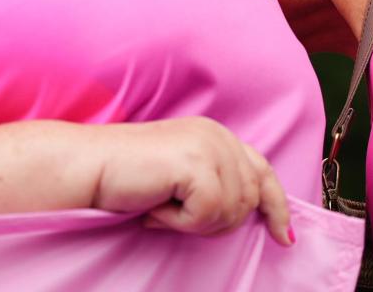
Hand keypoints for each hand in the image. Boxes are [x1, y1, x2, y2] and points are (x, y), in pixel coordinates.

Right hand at [81, 117, 292, 245]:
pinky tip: (155, 207)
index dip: (276, 207)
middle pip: (249, 199)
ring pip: (231, 210)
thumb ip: (215, 182)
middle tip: (176, 219)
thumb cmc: (126, 178)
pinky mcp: (195, 163)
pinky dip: (180, 222)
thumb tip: (252, 214)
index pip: (263, 172)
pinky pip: (208, 213)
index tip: (284, 238)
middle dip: (217, 222)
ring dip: (194, 223)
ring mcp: (209, 146)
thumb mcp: (182, 178)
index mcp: (218, 136)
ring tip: (161, 207)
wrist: (88, 168)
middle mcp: (218, 135)